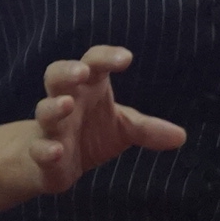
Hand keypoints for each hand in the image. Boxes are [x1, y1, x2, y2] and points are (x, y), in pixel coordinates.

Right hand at [27, 45, 188, 194]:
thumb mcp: (123, 129)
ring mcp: (51, 127)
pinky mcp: (41, 153)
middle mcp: (66, 101)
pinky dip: (45, 149)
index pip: (93, 62)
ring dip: (53, 107)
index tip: (126, 59)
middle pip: (56, 75)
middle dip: (67, 71)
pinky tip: (57, 151)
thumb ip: (148, 130)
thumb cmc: (91, 134)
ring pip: (44, 110)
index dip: (106, 57)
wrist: (55, 163)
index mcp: (88, 88)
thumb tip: (181, 136)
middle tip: (82, 72)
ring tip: (67, 104)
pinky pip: (38, 148)